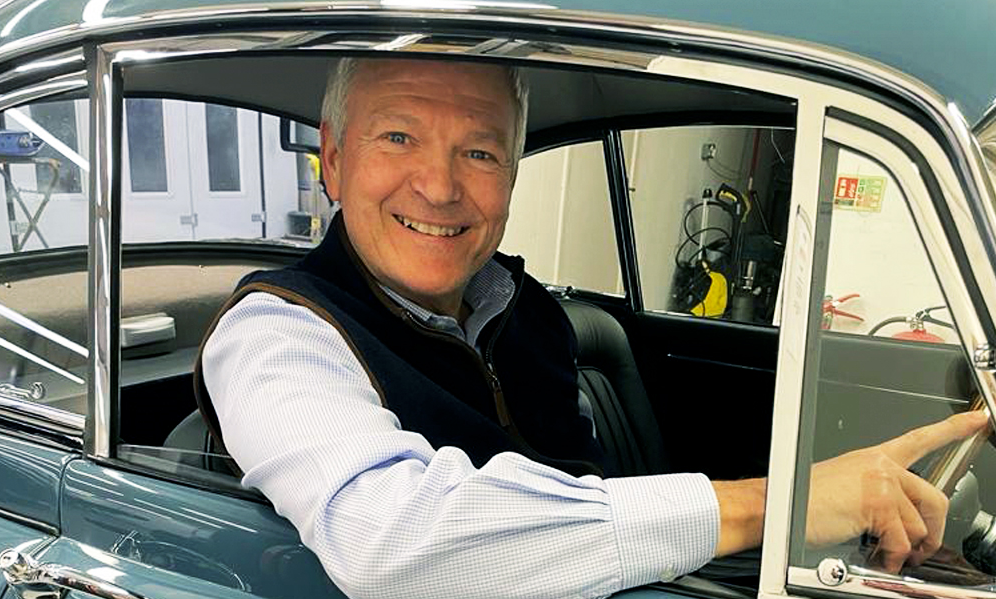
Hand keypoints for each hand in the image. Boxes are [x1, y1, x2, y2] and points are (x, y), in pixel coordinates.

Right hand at [806, 410, 988, 572]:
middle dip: (933, 531)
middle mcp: (879, 466)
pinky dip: (891, 558)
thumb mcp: (843, 488)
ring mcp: (880, 483)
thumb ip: (875, 493)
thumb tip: (900, 520)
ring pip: (919, 527)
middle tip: (919, 549)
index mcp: (871, 458)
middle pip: (934, 497)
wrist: (776, 507)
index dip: (952, 428)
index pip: (918, 439)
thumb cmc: (800, 501)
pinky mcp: (878, 504)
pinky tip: (876, 558)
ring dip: (905, 551)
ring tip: (885, 556)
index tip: (976, 420)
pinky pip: (902, 542)